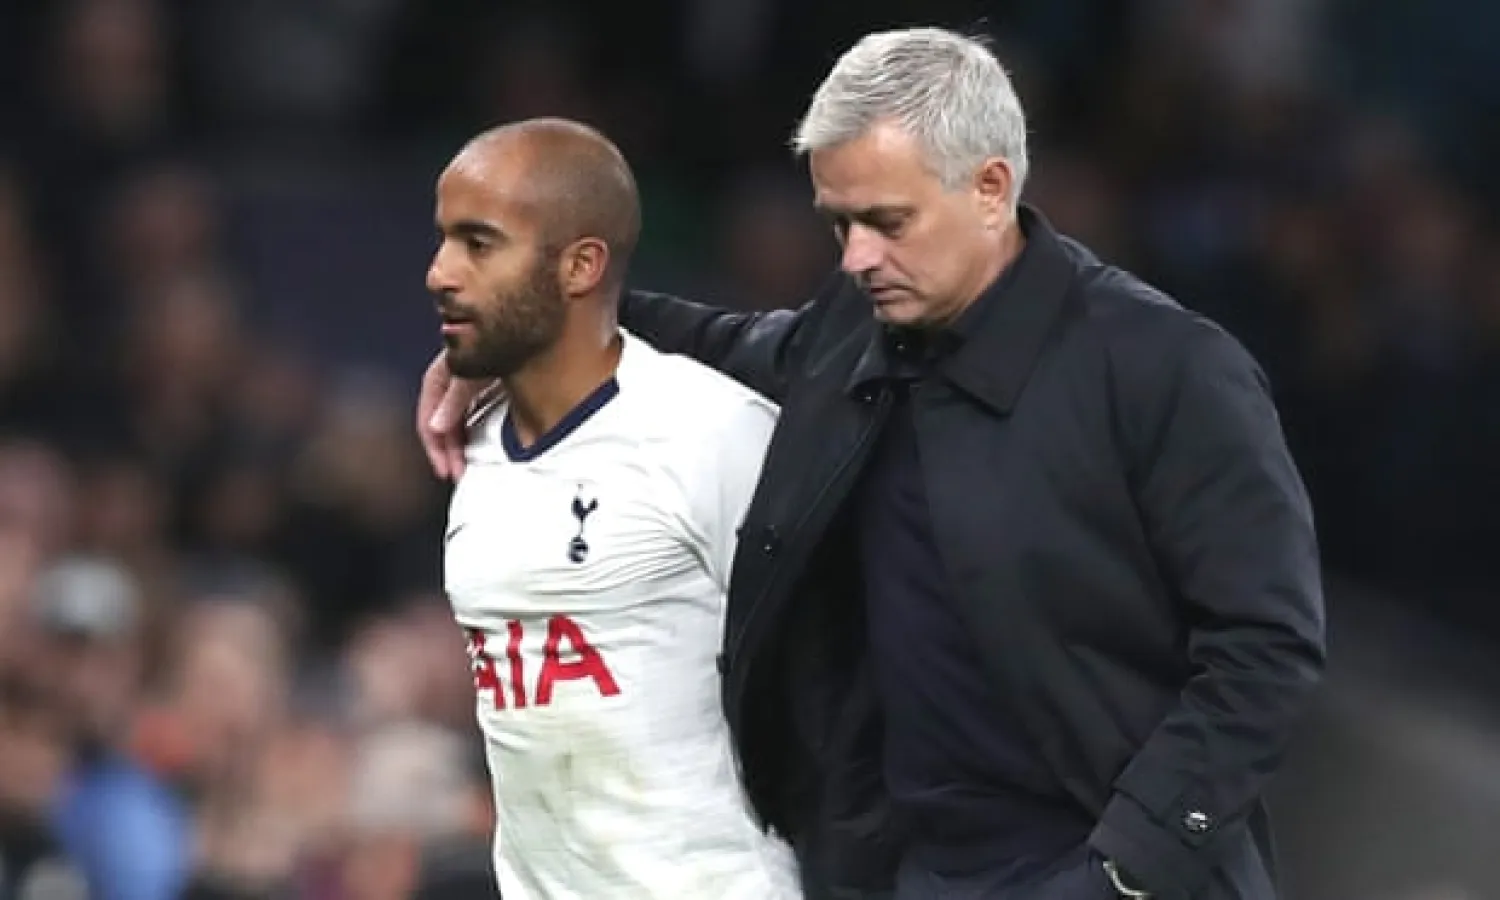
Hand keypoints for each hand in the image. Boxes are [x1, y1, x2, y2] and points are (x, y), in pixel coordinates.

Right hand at [416, 350, 490, 480]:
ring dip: (457, 445)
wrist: (522, 321)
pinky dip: (468, 431)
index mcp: (441, 377)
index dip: (435, 448)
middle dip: (447, 452)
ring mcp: (464, 381)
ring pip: (454, 420)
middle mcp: (449, 380)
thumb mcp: (471, 372)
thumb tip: (436, 428)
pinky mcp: (480, 381)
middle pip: (441, 424)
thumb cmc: (495, 342)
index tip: (445, 471)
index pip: (429, 420)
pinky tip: (475, 444)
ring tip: (464, 467)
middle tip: (456, 475)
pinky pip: (467, 413)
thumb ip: (455, 399)